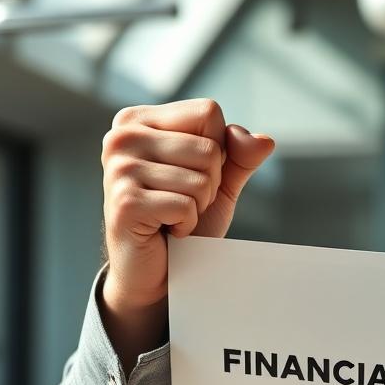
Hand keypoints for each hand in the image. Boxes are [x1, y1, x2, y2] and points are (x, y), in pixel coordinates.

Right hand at [99, 99, 273, 369]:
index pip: (209, 113)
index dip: (217, 150)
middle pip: (209, 148)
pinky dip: (187, 225)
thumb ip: (239, 155)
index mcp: (138, 120)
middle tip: (182, 202)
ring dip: (197, 207)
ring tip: (172, 217)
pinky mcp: (124, 204)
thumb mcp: (218, 182)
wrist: (159, 271)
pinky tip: (166, 230)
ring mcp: (119, 170)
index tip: (190, 174)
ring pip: (201, 179)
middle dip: (209, 183)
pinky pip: (186, 206)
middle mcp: (122, 137)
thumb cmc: (183, 220)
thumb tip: (265, 140)